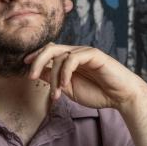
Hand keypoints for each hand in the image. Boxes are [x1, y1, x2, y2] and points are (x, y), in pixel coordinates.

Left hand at [24, 43, 146, 111]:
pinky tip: (65, 84)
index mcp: (69, 60)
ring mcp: (84, 52)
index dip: (35, 57)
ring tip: (56, 93)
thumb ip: (54, 79)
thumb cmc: (97, 93)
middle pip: (50, 48)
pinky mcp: (94, 54)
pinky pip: (73, 59)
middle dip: (37, 61)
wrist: (121, 97)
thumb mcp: (69, 89)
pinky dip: (65, 71)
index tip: (24, 66)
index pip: (48, 52)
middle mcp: (75, 53)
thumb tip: (37, 73)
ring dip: (54, 76)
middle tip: (30, 77)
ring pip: (60, 56)